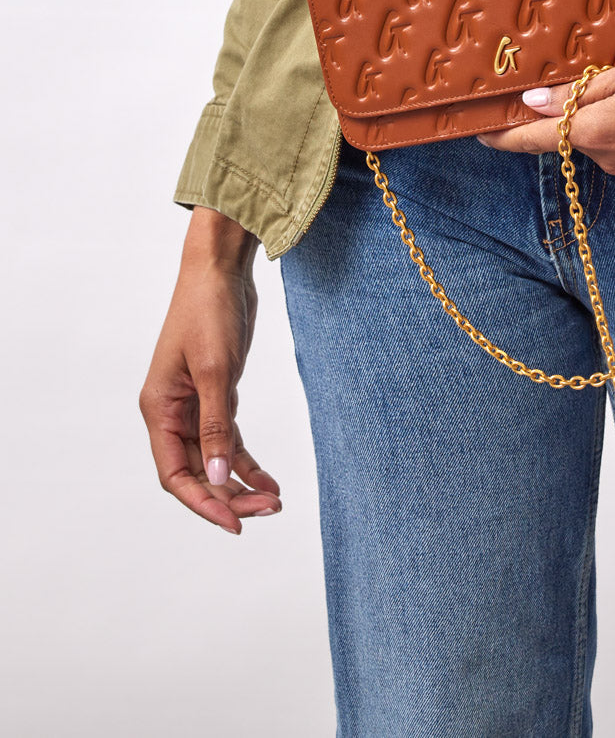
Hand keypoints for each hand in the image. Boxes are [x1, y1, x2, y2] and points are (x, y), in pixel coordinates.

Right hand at [139, 208, 281, 534]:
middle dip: (229, 495)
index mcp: (160, 409)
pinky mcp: (218, 393)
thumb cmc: (209, 312)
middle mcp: (173, 412)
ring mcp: (195, 404)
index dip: (203, 502)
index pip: (175, 474)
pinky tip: (269, 479)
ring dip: (242, 482)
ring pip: (216, 458)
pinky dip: (248, 460)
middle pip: (197, 471)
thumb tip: (221, 476)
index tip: (234, 523)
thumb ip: (218, 425)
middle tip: (267, 511)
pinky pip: (229, 438)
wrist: (221, 271)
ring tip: (275, 503)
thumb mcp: (216, 371)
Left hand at [475, 34, 614, 178]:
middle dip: (563, 111)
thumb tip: (533, 102)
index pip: (531, 139)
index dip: (500, 135)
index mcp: (596, 133)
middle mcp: (609, 158)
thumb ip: (582, 91)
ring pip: (601, 136)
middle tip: (558, 79)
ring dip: (603, 113)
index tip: (475, 132)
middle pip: (568, 134)